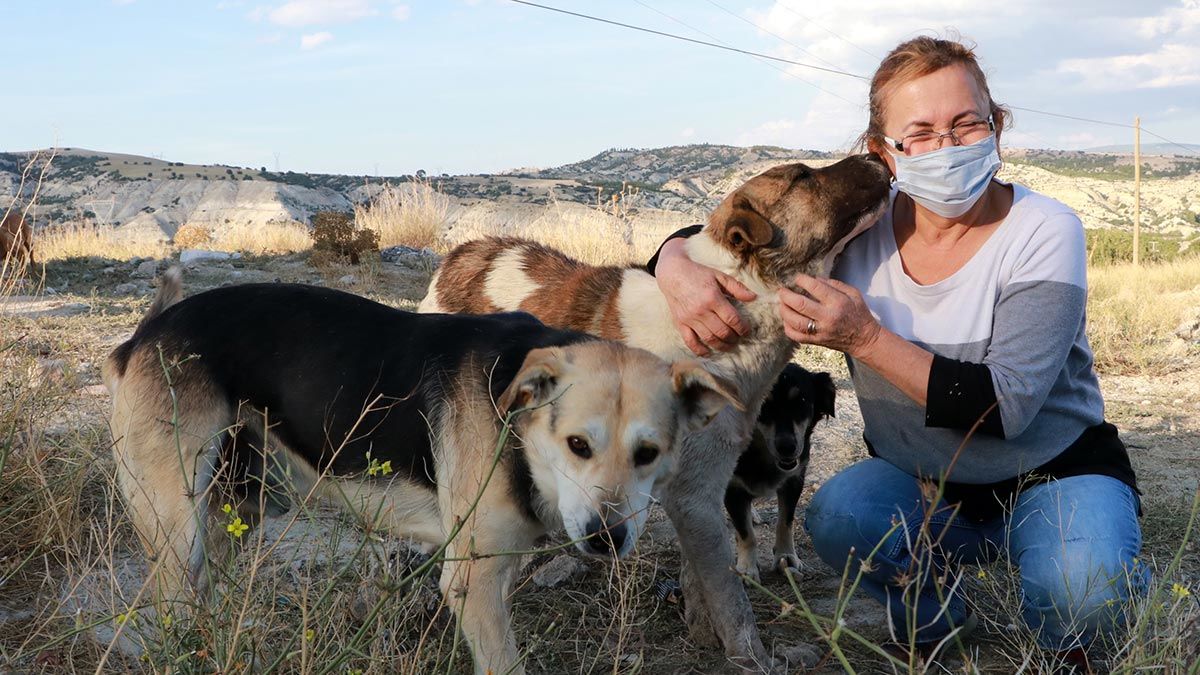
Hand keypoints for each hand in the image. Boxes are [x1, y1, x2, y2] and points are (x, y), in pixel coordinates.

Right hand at [655, 238, 756, 355]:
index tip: (747, 331)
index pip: (732, 319)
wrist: (672, 273)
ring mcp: (690, 318)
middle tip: (739, 338)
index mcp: (713, 298)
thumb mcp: (719, 276)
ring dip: (721, 345)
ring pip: (709, 338)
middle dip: (734, 338)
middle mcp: (701, 310)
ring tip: (729, 346)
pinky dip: (699, 350)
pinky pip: (690, 341)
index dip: (742, 328)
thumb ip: (737, 287)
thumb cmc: (698, 273)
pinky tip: (708, 352)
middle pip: (722, 331)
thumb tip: (753, 297)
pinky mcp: (680, 323)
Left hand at [779, 274, 880, 356]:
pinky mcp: (816, 341)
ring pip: (795, 321)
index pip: (816, 288)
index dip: (802, 280)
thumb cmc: (858, 313)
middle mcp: (827, 317)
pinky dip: (787, 327)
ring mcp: (820, 331)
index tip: (797, 278)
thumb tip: (814, 279)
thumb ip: (833, 284)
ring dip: (784, 310)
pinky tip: (787, 319)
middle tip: (781, 290)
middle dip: (786, 295)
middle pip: (800, 305)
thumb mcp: (853, 293)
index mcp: (838, 303)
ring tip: (781, 303)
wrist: (863, 339)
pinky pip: (795, 336)